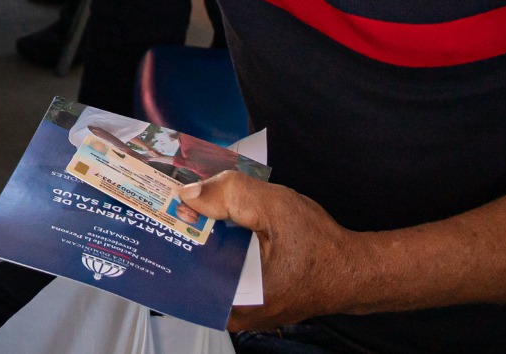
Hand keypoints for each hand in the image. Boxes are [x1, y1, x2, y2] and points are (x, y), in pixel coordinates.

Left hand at [178, 170, 365, 331]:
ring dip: (197, 238)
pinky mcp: (250, 298)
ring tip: (182, 207)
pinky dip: (217, 244)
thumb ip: (231, 194)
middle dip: (179, 235)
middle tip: (163, 203)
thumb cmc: (320, 246)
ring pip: (206, 268)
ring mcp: (242, 308)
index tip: (151, 212)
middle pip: (190, 268)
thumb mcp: (275, 208)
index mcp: (234, 300)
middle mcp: (233, 312)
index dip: (167, 238)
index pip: (182, 271)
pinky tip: (213, 219)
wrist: (354, 270)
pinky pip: (223, 269)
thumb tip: (188, 193)